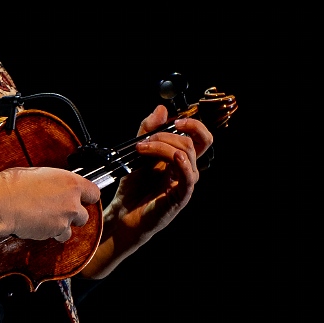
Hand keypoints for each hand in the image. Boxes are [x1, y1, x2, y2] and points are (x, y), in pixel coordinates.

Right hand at [0, 166, 100, 248]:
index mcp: (70, 182)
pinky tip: (40, 226)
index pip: (93, 192)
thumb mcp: (39, 174)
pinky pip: (59, 236)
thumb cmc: (14, 184)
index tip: (83, 198)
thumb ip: (54, 182)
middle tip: (59, 210)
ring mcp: (65, 219)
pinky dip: (52, 233)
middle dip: (74, 214)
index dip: (87, 197)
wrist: (2, 203)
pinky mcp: (54, 232)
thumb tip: (54, 186)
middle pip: (85, 215)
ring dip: (63, 225)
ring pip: (72, 228)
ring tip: (46, 219)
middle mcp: (72, 202)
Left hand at [82, 104, 213, 277]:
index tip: (174, 120)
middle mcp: (186, 170)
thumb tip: (162, 108)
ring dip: (162, 146)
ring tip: (141, 150)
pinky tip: (172, 157)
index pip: (201, 137)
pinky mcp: (179, 197)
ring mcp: (184, 184)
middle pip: (194, 142)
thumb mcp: (137, 152)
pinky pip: (188, 177)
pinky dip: (182, 163)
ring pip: (187, 154)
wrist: (122, 214)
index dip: (193, 124)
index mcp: (180, 159)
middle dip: (168, 134)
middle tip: (145, 140)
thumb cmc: (133, 187)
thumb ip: (147, 131)